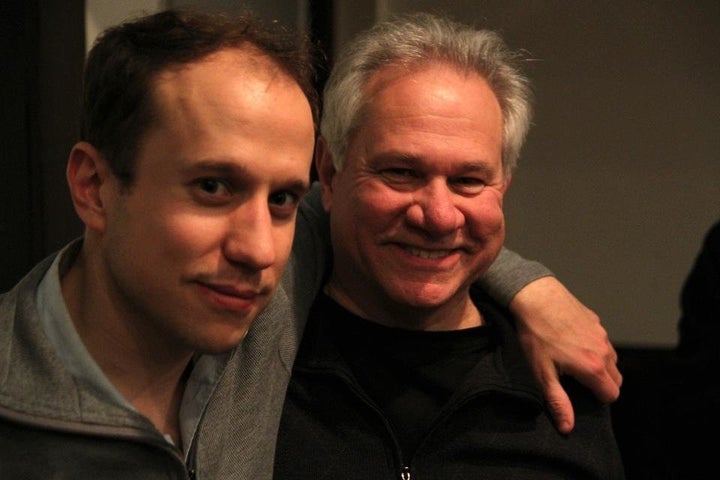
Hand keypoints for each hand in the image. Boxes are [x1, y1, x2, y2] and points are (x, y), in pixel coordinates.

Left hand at [509, 276, 621, 433]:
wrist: (536, 296)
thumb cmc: (536, 335)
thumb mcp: (542, 372)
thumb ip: (558, 401)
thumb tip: (568, 427)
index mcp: (593, 367)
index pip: (612, 395)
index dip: (597, 399)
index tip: (579, 393)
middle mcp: (604, 350)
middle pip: (616, 379)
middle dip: (601, 384)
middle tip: (576, 380)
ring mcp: (602, 334)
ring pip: (612, 359)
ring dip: (599, 365)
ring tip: (573, 361)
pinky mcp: (596, 321)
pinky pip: (603, 341)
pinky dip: (594, 347)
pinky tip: (572, 342)